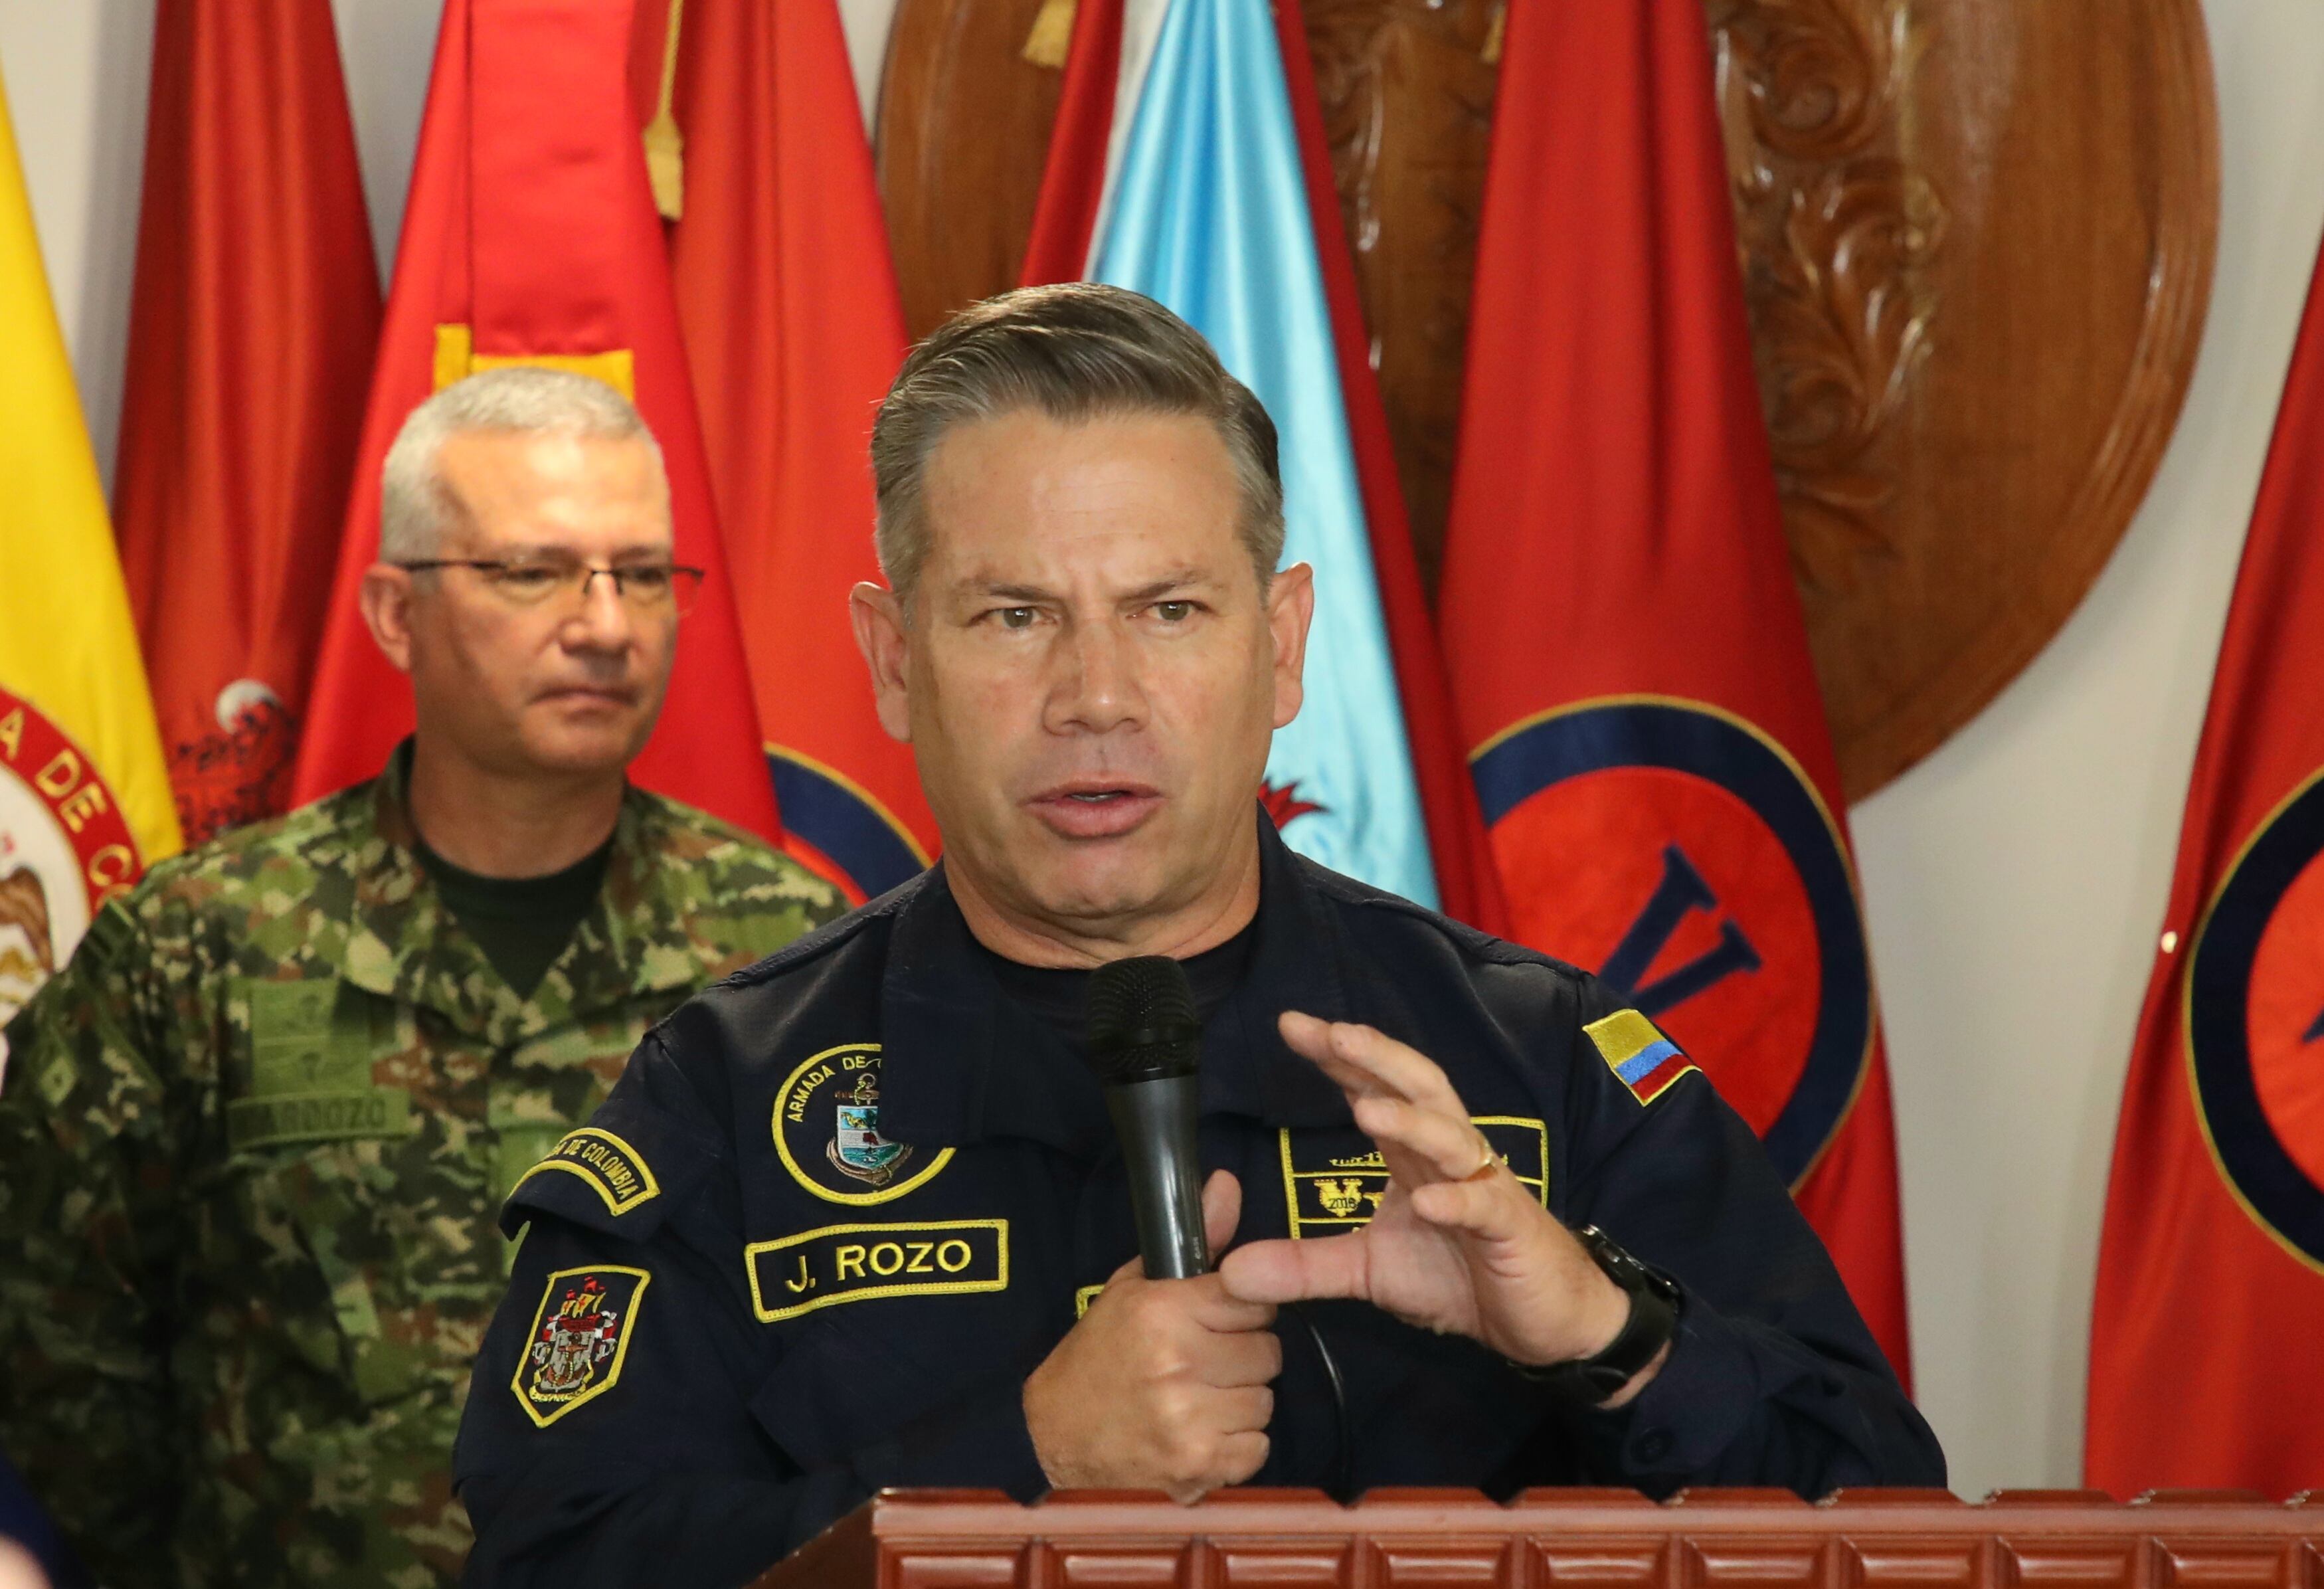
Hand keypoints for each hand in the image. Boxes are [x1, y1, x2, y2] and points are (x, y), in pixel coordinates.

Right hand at [1023, 1170, 1282, 1500]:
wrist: (1053, 1435)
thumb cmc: (1099, 1355)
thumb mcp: (1136, 1287)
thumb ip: (1196, 1238)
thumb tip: (1228, 1181)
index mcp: (1162, 1311)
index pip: (1254, 1302)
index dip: (1241, 1313)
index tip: (1219, 1322)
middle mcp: (1178, 1363)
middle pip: (1267, 1353)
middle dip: (1243, 1358)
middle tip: (1203, 1364)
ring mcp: (1188, 1419)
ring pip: (1265, 1401)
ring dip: (1240, 1403)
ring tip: (1198, 1399)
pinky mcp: (1197, 1465)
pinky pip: (1257, 1447)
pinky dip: (1237, 1445)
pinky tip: (1200, 1433)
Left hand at [1218, 1013, 1666, 1405]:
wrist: (1541, 1321)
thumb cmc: (1459, 1277)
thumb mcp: (1368, 1271)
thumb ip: (1304, 1265)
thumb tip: (1231, 1271)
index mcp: (1413, 1155)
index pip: (1375, 1089)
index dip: (1338, 1057)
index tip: (1291, 1025)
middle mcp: (1449, 1156)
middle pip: (1417, 1089)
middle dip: (1377, 1057)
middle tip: (1332, 1033)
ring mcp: (1483, 1187)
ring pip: (1450, 1138)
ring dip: (1409, 1121)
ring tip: (1365, 1109)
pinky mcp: (1510, 1229)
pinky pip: (1483, 1207)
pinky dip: (1457, 1200)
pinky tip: (1426, 1202)